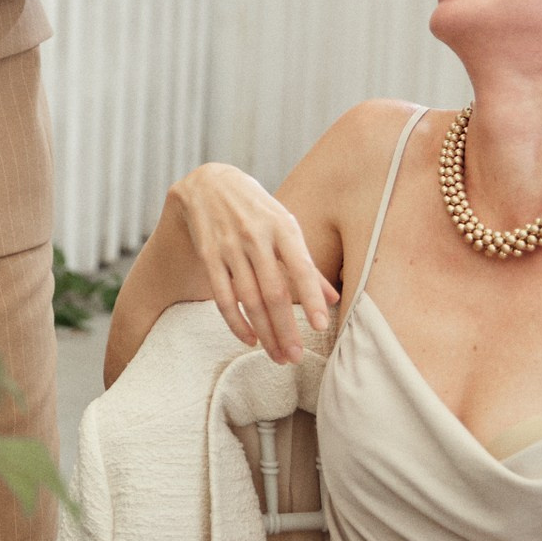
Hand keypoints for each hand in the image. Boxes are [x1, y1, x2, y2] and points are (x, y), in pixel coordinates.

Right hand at [168, 162, 338, 363]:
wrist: (209, 183)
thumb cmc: (257, 209)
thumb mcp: (286, 226)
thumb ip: (307, 263)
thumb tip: (333, 299)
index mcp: (283, 226)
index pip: (301, 267)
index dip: (310, 298)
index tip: (320, 326)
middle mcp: (256, 236)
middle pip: (273, 291)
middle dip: (286, 328)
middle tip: (295, 357)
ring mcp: (229, 246)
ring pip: (249, 299)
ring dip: (264, 332)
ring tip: (277, 355)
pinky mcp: (208, 254)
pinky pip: (222, 296)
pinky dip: (236, 322)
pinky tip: (249, 339)